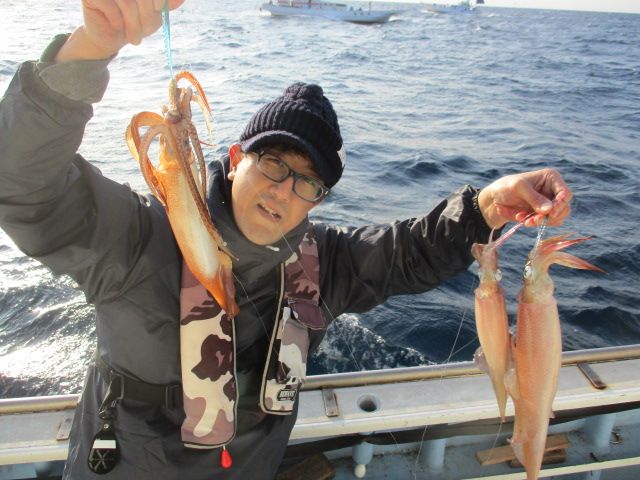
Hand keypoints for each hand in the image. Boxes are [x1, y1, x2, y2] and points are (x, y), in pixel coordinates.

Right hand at [55, 0, 185, 61]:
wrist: (111, 37)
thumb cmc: (134, 23)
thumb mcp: (155, 14)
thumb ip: (166, 3)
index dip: (158, 0)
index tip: (158, 8)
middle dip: (146, 15)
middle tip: (145, 32)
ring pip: (127, 2)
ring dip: (133, 24)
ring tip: (134, 38)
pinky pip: (110, 6)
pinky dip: (117, 21)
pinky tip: (117, 27)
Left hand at [477, 168, 571, 228]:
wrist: (496, 198)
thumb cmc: (506, 187)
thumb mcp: (518, 188)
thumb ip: (534, 198)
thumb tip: (549, 211)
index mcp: (551, 178)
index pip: (566, 194)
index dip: (560, 204)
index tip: (550, 214)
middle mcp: (554, 191)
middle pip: (564, 209)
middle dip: (548, 217)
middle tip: (532, 220)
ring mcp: (550, 204)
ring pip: (556, 218)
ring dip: (540, 221)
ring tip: (523, 220)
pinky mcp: (543, 214)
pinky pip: (546, 223)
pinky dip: (534, 223)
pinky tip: (521, 218)